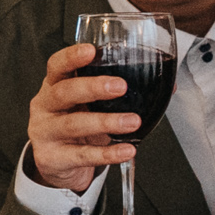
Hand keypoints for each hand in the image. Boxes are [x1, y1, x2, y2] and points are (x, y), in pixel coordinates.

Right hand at [26, 41, 137, 198]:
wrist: (56, 163)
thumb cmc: (76, 124)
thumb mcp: (90, 104)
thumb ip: (118, 92)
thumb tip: (168, 85)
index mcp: (53, 86)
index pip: (56, 66)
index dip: (71, 57)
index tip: (91, 51)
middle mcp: (45, 106)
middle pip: (64, 92)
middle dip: (92, 87)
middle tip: (121, 87)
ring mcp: (46, 133)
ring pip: (73, 125)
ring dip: (105, 122)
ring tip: (132, 121)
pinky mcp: (52, 158)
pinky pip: (82, 156)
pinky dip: (107, 154)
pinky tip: (126, 150)